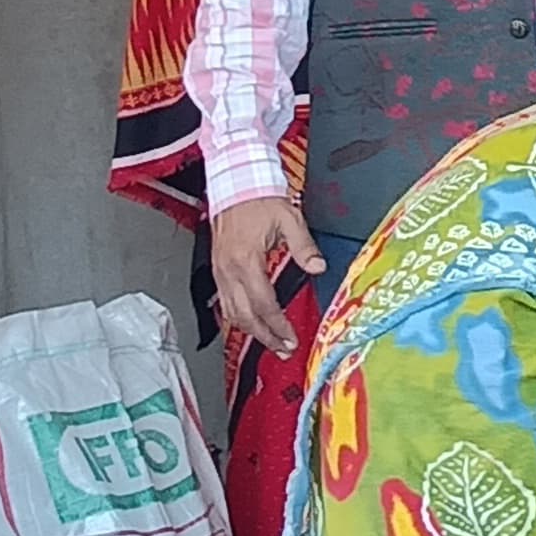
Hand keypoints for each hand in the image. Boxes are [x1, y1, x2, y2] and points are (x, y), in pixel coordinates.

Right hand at [212, 199, 325, 358]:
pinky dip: (237, 318)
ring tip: (270, 344)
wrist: (235, 185)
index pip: (264, 304)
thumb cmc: (260, 200)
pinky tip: (250, 325)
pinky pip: (224, 302)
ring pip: (231, 312)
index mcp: (246, 260)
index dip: (278, 325)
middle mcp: (228, 270)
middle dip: (265, 337)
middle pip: (245, 316)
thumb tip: (318, 267)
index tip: (291, 338)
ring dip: (251, 332)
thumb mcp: (289, 220)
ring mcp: (220, 271)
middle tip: (283, 350)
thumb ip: (304, 246)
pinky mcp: (217, 269)